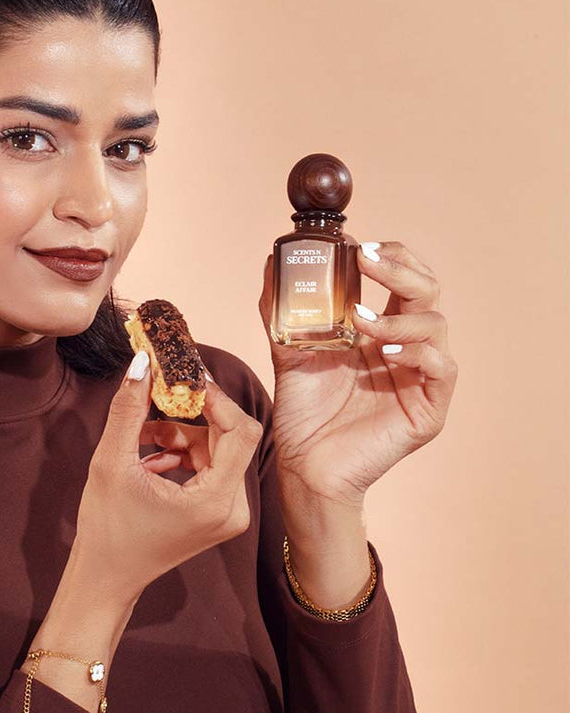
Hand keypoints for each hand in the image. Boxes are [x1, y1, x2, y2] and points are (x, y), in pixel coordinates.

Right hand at [73, 351, 262, 603]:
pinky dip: (180, 453)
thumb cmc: (107, 528)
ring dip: (179, 434)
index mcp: (215, 501)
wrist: (107, 578)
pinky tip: (148, 459)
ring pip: (216, 448)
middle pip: (228, 436)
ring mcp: (228, 513)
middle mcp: (233, 509)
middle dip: (191, 413)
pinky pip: (208, 465)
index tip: (184, 378)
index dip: (216, 398)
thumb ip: (128, 410)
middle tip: (157, 393)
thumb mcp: (111, 463)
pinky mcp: (218, 513)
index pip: (241, 431)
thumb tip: (141, 363)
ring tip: (140, 437)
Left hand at [257, 240, 458, 512]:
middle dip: (401, 269)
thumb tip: (270, 262)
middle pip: (427, 291)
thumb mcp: (289, 349)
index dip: (392, 257)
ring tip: (360, 320)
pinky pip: (442, 367)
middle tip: (367, 261)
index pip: (405, 278)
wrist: (304, 464)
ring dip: (398, 315)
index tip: (359, 248)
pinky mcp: (429, 408)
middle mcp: (406, 347)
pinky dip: (417, 350)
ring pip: (436, 324)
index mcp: (381, 329)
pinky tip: (384, 350)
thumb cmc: (303, 410)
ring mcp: (420, 376)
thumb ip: (283, 309)